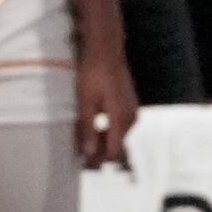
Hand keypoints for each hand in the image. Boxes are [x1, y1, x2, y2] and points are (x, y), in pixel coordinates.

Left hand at [75, 45, 137, 168]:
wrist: (106, 50)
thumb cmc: (94, 73)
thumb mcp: (86, 103)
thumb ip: (88, 129)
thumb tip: (88, 153)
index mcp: (121, 119)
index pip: (113, 152)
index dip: (98, 159)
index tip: (83, 160)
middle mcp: (131, 118)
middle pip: (117, 145)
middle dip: (99, 150)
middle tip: (79, 149)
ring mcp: (132, 111)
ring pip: (118, 135)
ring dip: (102, 139)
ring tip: (82, 136)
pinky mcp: (130, 105)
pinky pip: (120, 125)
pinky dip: (107, 129)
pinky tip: (92, 124)